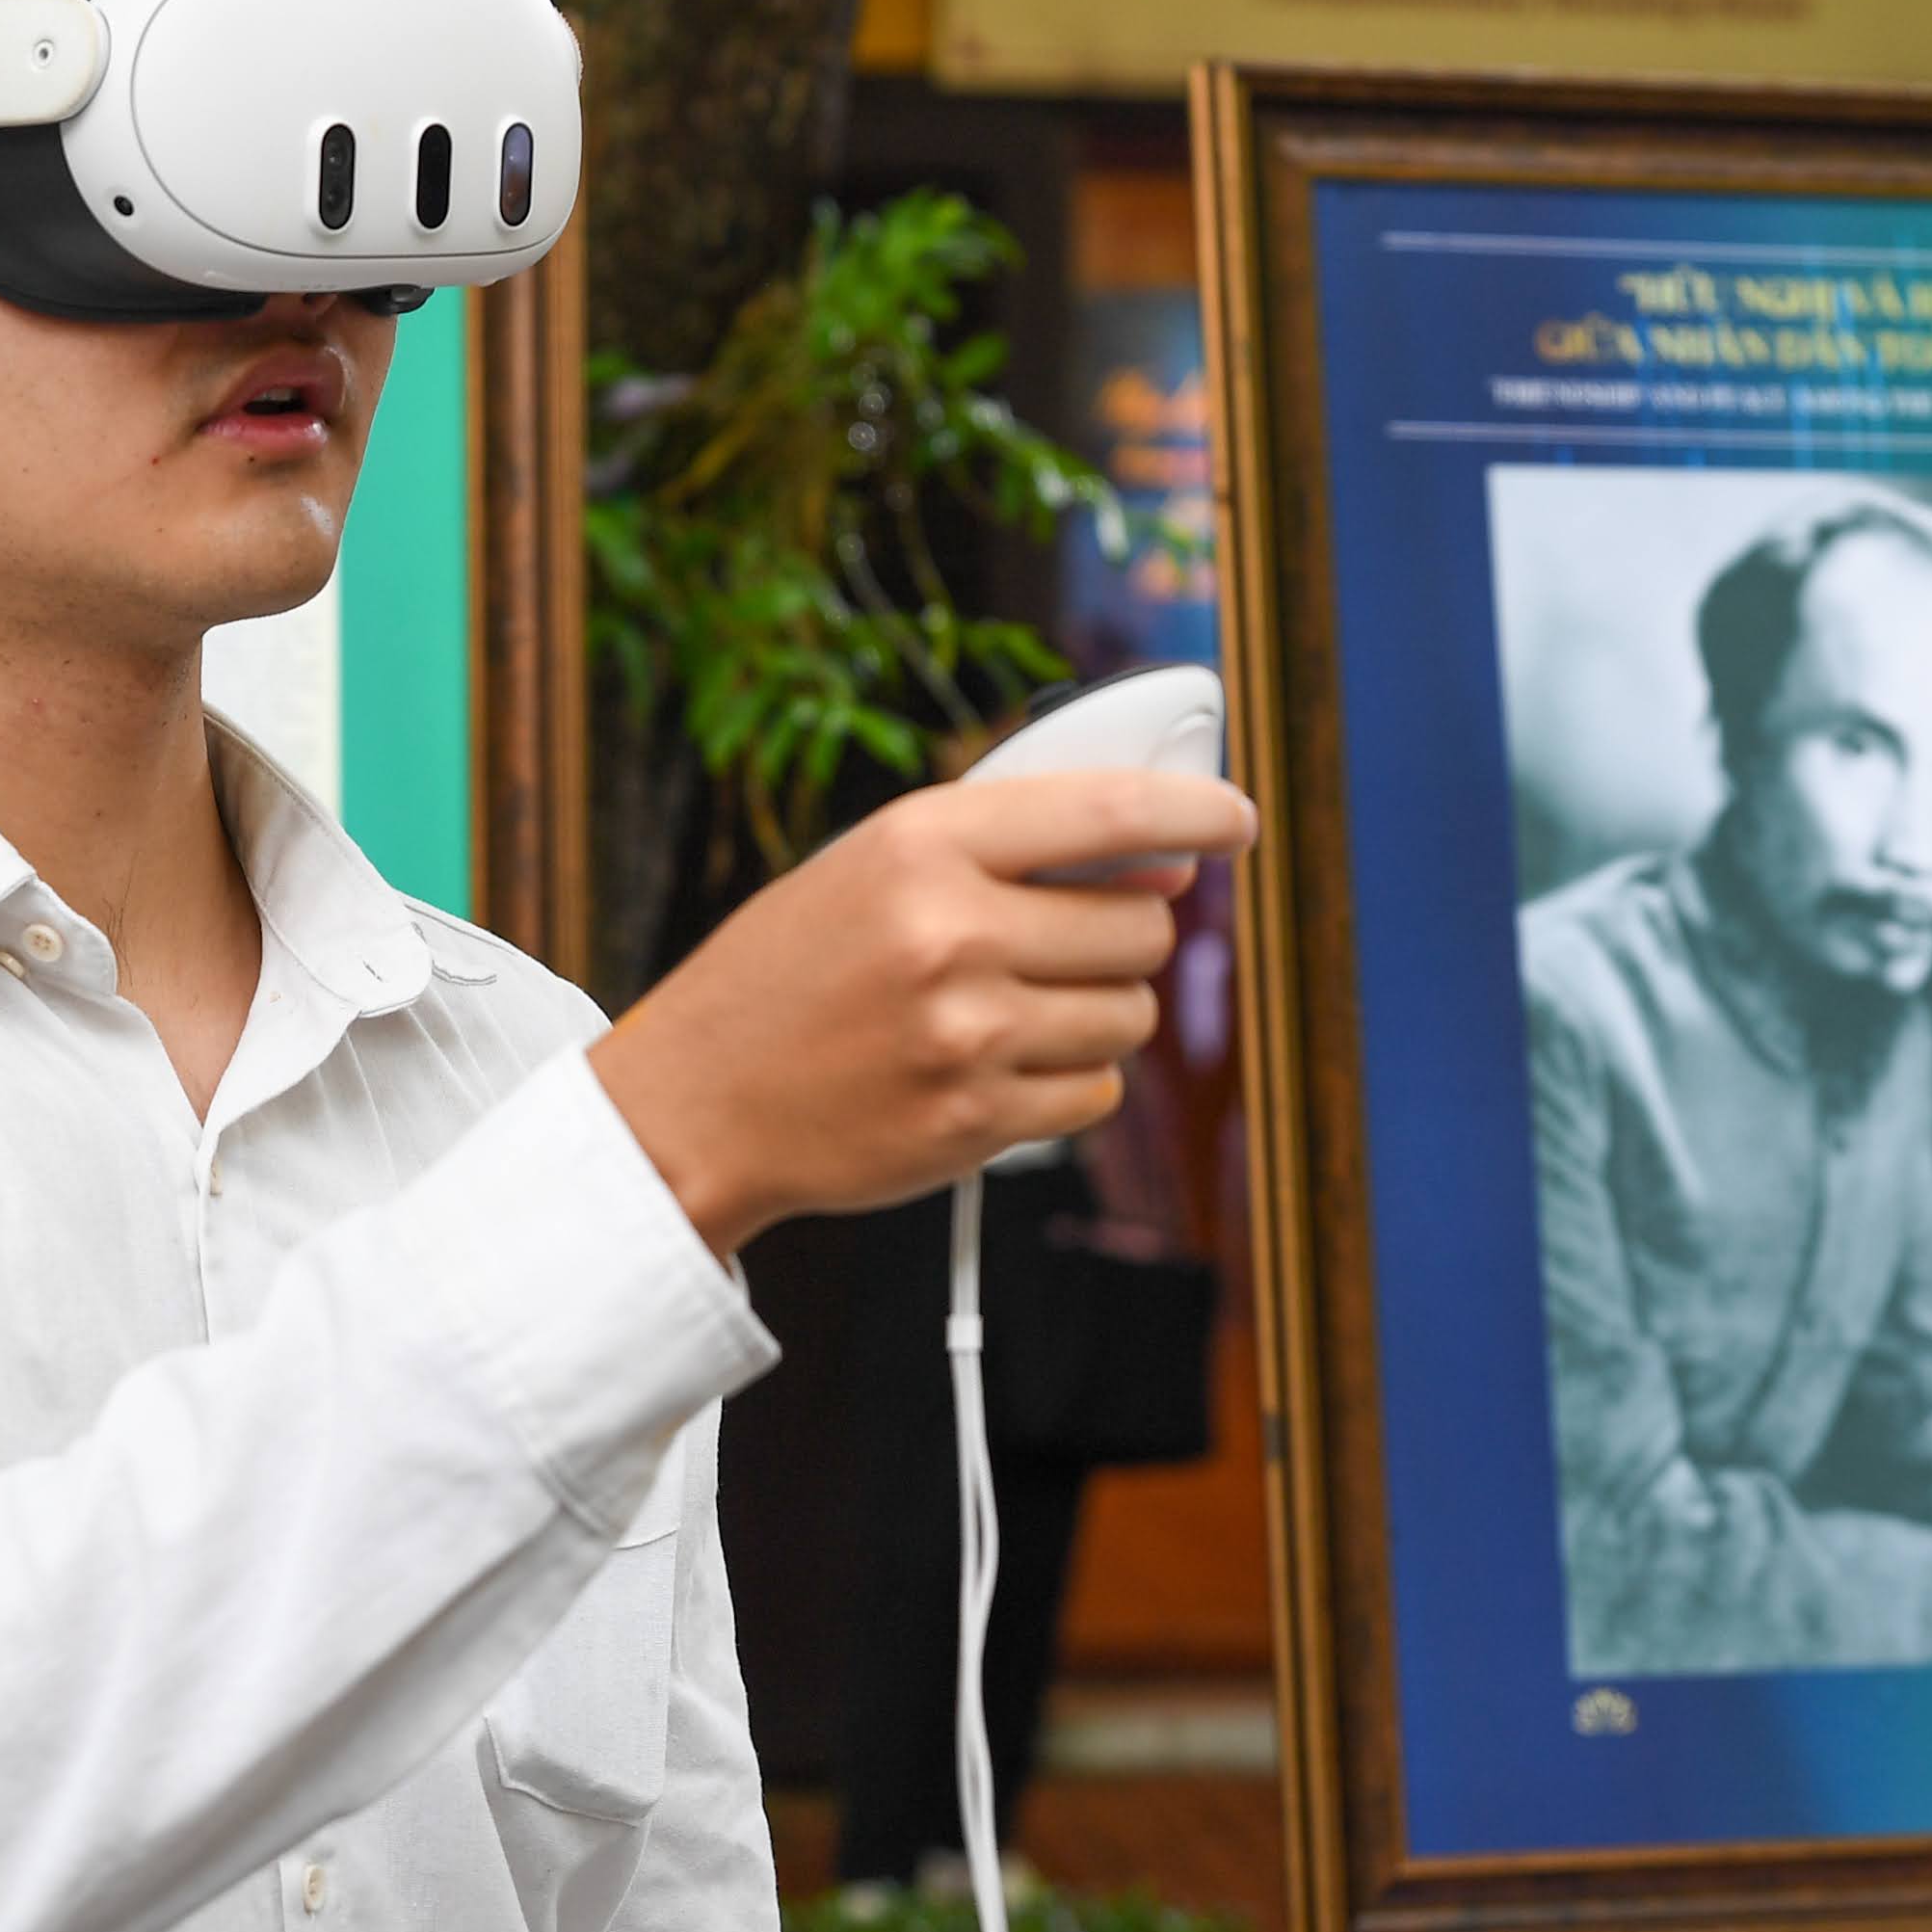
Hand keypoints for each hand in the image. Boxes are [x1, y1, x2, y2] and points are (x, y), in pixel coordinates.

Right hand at [588, 768, 1256, 1255]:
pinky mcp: (977, 1121)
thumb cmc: (791, 971)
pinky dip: (1070, 1081)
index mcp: (923, 844)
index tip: (1235, 819)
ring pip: (1130, 1015)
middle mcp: (952, 933)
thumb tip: (1160, 860)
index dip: (1194, 811)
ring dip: (1098, 1011)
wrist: (697, 1102)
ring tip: (1011, 1009)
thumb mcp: (870, 866)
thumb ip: (1002, 848)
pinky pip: (1096, 1093)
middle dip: (1128, 932)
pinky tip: (997, 1067)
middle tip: (1069, 943)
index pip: (1108, 811)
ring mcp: (969, 1034)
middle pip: (1142, 926)